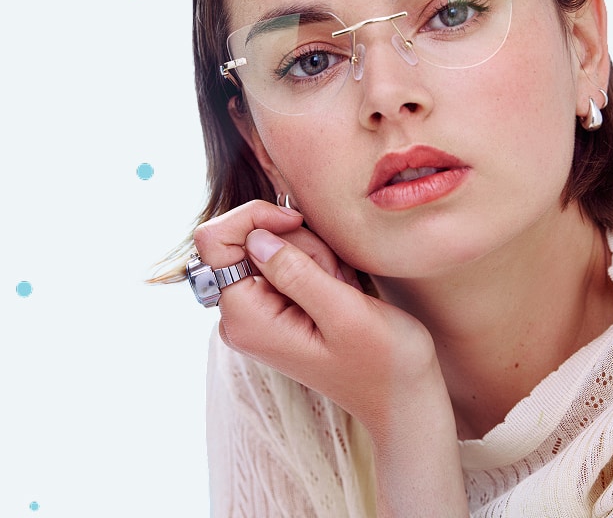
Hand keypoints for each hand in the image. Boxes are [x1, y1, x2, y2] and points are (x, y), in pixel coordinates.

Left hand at [194, 199, 468, 516]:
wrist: (399, 394)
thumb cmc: (381, 360)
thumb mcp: (344, 312)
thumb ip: (296, 272)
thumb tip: (254, 237)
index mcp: (245, 319)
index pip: (213, 240)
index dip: (253, 217)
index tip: (296, 222)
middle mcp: (240, 316)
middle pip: (247, 238)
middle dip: (296, 242)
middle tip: (334, 278)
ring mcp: (257, 312)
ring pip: (272, 244)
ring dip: (314, 255)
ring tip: (341, 289)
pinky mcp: (275, 307)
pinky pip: (287, 259)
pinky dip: (317, 263)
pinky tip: (339, 290)